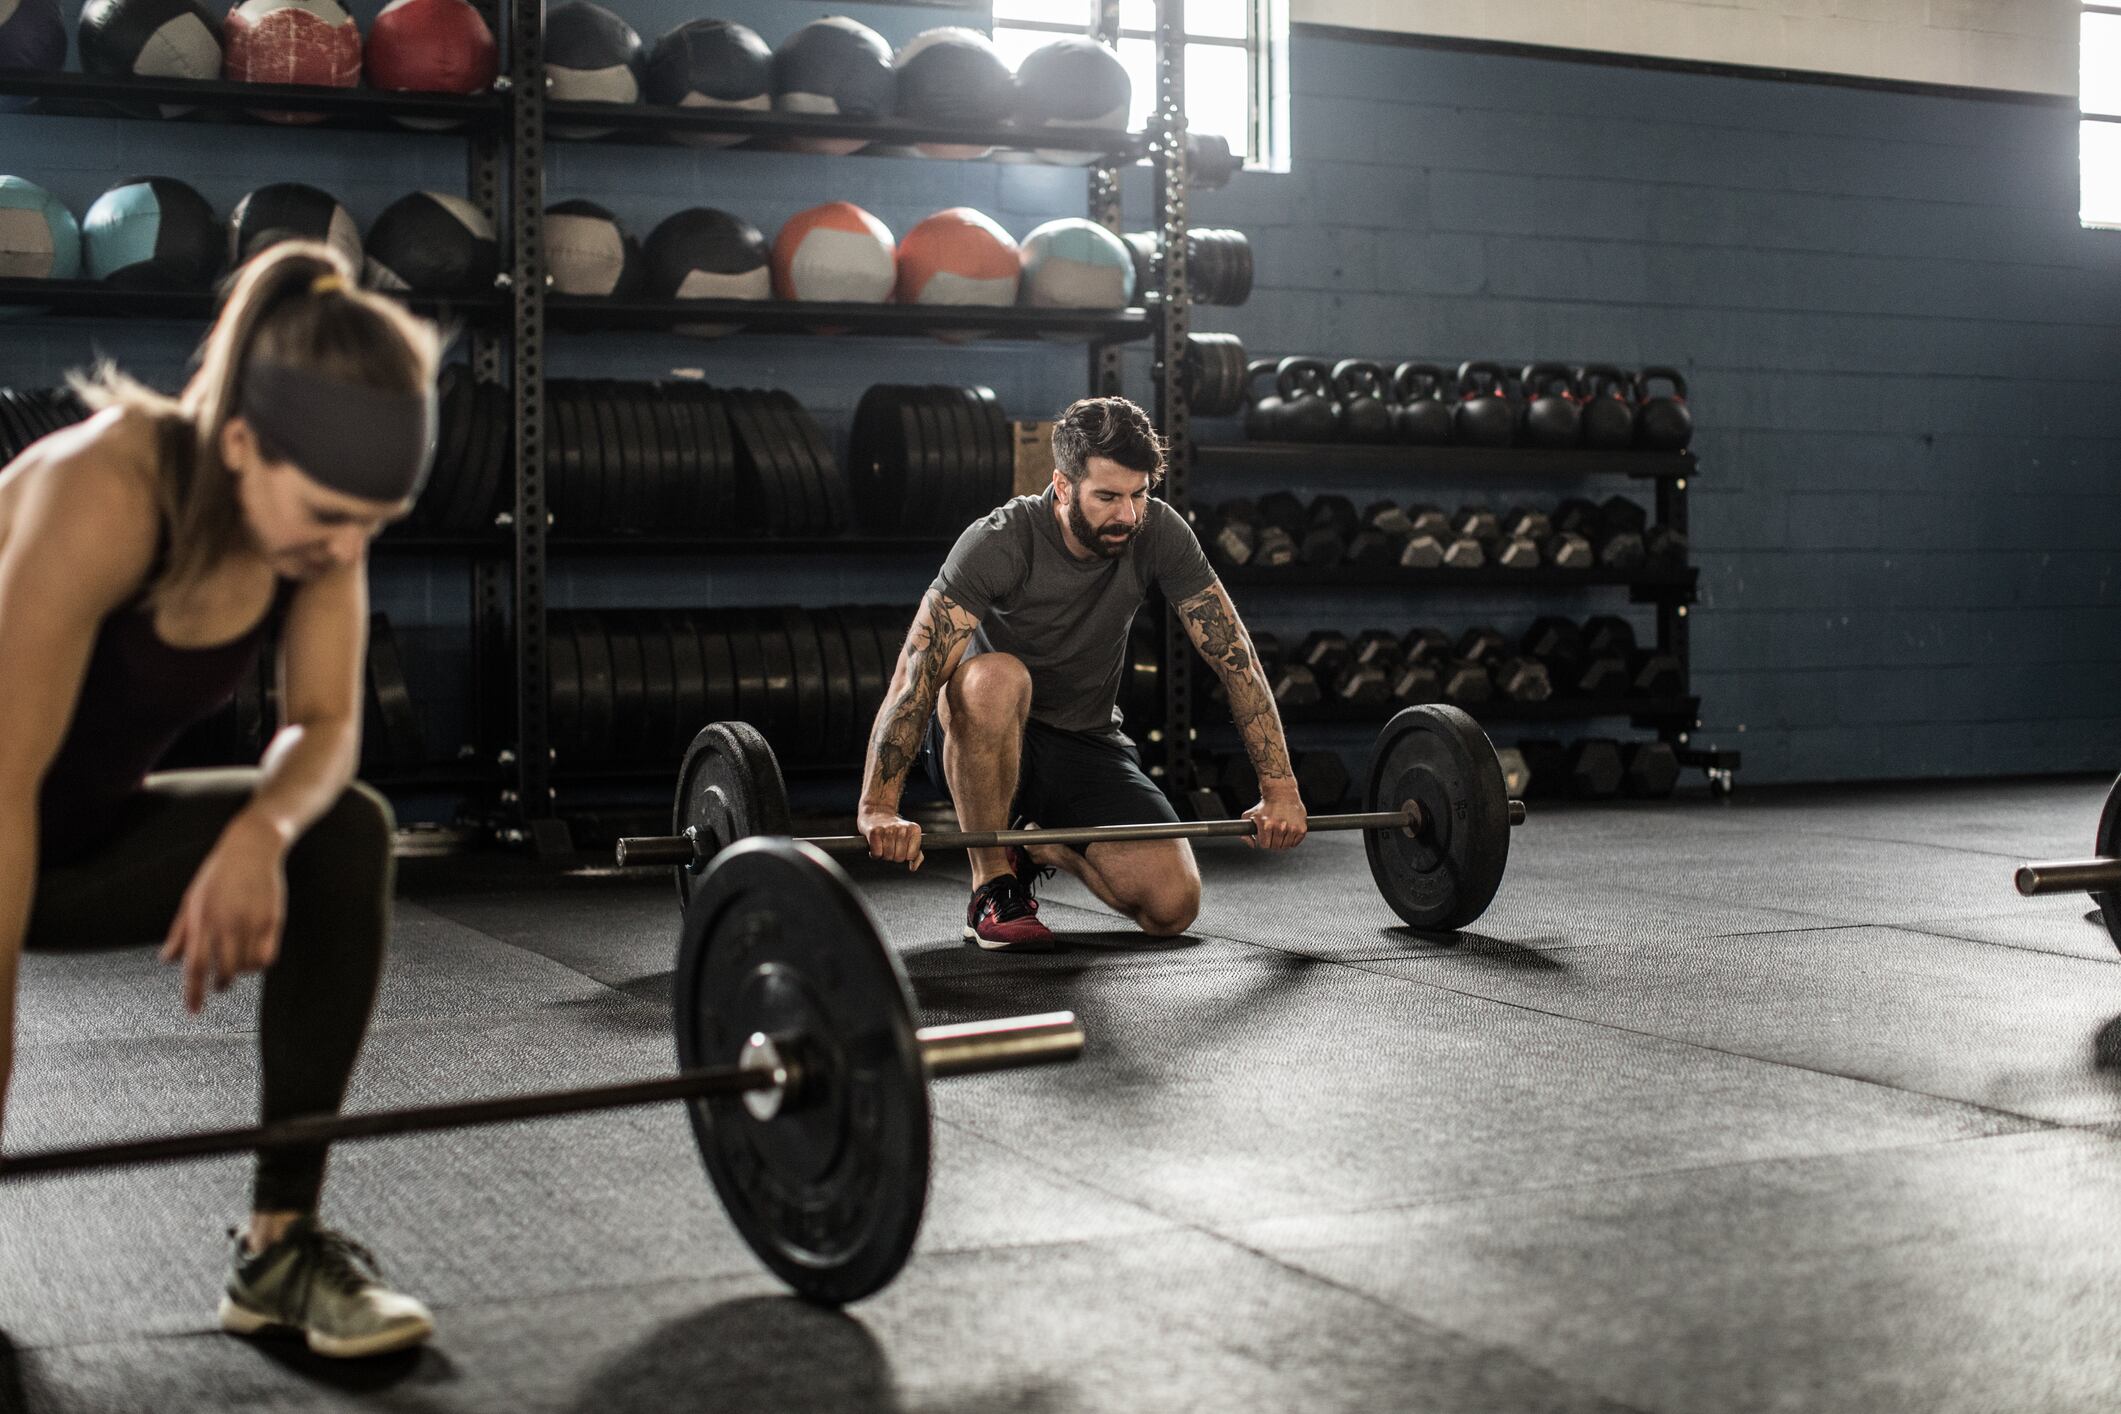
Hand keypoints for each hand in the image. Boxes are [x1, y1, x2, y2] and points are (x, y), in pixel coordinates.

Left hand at [159, 813, 287, 1014]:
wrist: (251, 848)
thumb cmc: (218, 874)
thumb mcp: (191, 900)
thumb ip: (180, 932)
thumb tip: (167, 960)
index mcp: (202, 919)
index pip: (194, 966)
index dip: (193, 992)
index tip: (194, 1011)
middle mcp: (226, 923)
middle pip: (224, 971)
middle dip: (222, 984)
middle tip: (221, 984)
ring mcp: (251, 922)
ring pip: (247, 967)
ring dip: (241, 972)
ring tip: (238, 964)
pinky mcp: (272, 920)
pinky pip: (267, 956)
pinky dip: (260, 963)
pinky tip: (255, 957)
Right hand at [857, 808, 925, 871]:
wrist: (876, 812)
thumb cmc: (894, 829)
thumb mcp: (909, 838)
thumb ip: (916, 854)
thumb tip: (913, 868)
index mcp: (914, 830)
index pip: (911, 856)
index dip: (905, 855)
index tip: (900, 847)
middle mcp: (902, 829)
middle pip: (899, 858)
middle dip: (893, 856)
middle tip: (890, 845)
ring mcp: (888, 829)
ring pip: (888, 857)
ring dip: (883, 855)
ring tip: (883, 844)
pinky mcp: (874, 832)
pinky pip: (877, 854)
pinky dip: (874, 854)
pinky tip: (875, 845)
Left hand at [1243, 791, 1307, 849]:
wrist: (1282, 793)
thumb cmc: (1265, 805)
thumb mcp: (1248, 816)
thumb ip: (1245, 834)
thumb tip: (1253, 845)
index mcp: (1266, 825)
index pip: (1264, 845)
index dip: (1264, 841)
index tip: (1265, 836)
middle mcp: (1279, 827)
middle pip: (1275, 847)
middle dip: (1273, 842)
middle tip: (1273, 834)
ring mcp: (1291, 828)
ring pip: (1285, 846)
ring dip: (1282, 842)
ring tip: (1281, 832)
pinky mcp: (1301, 828)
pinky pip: (1295, 843)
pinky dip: (1292, 840)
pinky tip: (1288, 831)